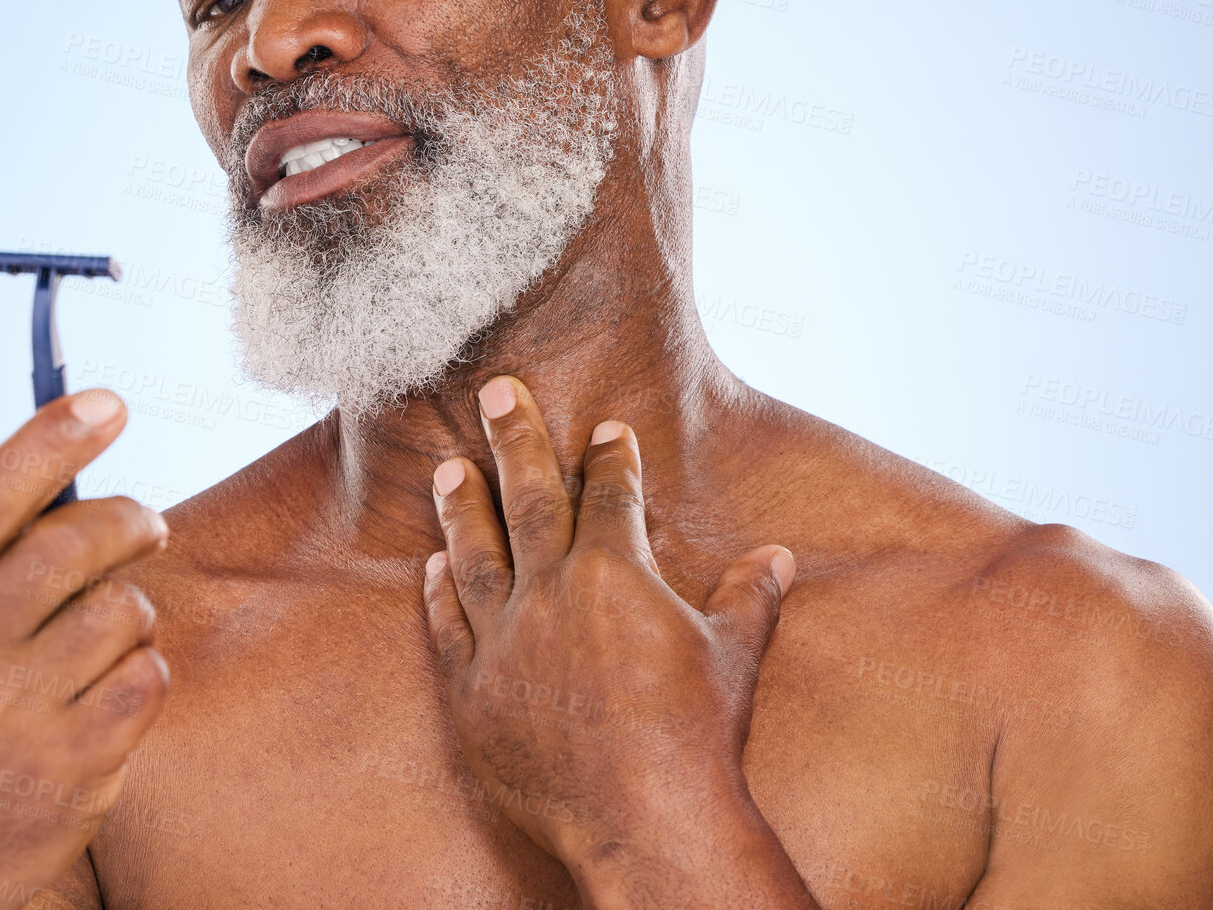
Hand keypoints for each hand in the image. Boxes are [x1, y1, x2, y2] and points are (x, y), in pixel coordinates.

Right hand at [0, 391, 169, 909]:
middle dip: (126, 521)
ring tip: (101, 636)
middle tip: (147, 525)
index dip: (47, 441)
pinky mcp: (67, 768)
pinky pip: (148, 675)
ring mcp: (8, 719)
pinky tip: (104, 697)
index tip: (107, 402)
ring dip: (131, 609)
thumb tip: (72, 459)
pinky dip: (141, 673)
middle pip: (72, 544)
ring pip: (123, 608)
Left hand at [421, 376, 796, 893]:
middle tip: (495, 391)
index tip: (604, 428)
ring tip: (450, 467)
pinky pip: (448, 628)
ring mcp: (504, 640)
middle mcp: (550, 592)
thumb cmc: (697, 734)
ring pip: (475, 553)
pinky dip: (438, 593)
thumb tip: (780, 556)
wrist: (644, 820)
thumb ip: (751, 596)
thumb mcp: (734, 654)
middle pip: (529, 498)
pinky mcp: (473, 691)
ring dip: (463, 507)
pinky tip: (432, 566)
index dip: (610, 456)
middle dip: (516, 438)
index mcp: (614, 572)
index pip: (610, 493)